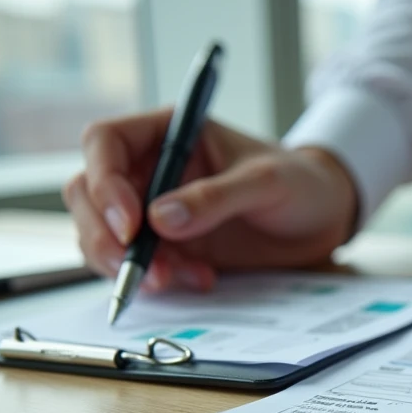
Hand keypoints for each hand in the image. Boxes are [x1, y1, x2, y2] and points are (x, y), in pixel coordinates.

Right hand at [63, 108, 358, 290]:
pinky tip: (200, 279)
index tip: (131, 225)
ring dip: (125, 264)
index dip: (105, 183)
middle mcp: (150, 169)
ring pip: (101, 235)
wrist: (323, 220)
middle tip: (137, 269)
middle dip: (103, 235)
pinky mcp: (167, 247)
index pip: (106, 142)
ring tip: (174, 279)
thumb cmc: (300, 183)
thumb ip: (215, 198)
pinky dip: (157, 280)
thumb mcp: (266, 183)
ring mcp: (153, 210)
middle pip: (88, 193)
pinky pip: (136, 265)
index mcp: (168, 132)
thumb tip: (159, 219)